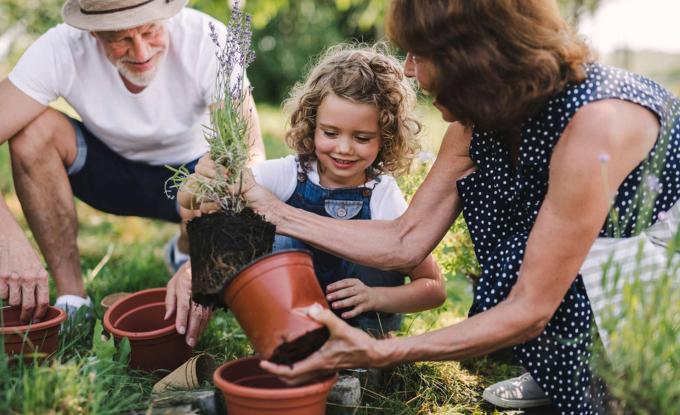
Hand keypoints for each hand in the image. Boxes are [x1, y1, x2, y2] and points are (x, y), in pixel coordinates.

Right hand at [0, 240, 48, 321]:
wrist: (9, 239)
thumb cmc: (25, 255)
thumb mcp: (37, 268)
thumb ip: (39, 284)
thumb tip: (39, 306)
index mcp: (41, 276)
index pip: (43, 301)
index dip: (40, 314)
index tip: (37, 320)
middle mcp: (29, 278)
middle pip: (28, 306)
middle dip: (26, 316)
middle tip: (24, 319)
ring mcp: (14, 278)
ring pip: (14, 302)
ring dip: (14, 303)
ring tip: (15, 294)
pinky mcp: (1, 278)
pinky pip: (2, 296)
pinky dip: (3, 295)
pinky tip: (6, 287)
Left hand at [164, 261, 211, 346]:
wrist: (203, 264)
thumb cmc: (184, 276)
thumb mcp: (173, 284)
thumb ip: (170, 300)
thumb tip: (167, 318)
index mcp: (186, 285)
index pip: (184, 304)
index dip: (182, 319)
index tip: (180, 331)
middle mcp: (199, 290)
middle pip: (197, 312)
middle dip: (193, 329)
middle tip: (189, 342)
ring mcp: (208, 294)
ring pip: (205, 315)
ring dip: (199, 329)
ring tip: (193, 341)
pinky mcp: (213, 299)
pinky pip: (209, 314)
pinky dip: (204, 325)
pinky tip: (199, 332)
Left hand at [260, 303, 380, 384]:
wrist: (373, 353)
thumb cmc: (359, 343)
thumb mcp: (341, 328)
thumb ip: (326, 317)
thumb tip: (311, 308)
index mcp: (318, 362)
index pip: (291, 372)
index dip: (275, 370)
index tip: (263, 363)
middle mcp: (319, 368)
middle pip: (292, 379)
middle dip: (277, 373)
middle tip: (267, 362)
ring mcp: (323, 368)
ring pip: (300, 377)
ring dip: (287, 372)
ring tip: (278, 359)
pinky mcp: (328, 365)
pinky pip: (308, 372)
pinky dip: (298, 368)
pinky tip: (297, 355)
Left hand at [325, 278, 376, 318]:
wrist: (375, 297)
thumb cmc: (359, 291)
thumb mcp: (353, 285)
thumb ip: (342, 286)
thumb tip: (328, 290)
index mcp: (356, 282)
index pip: (345, 282)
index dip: (336, 285)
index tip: (327, 289)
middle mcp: (360, 290)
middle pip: (348, 291)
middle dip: (338, 294)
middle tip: (328, 297)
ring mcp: (363, 298)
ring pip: (352, 301)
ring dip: (342, 303)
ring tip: (333, 305)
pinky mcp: (364, 307)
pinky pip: (357, 311)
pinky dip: (350, 313)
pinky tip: (343, 315)